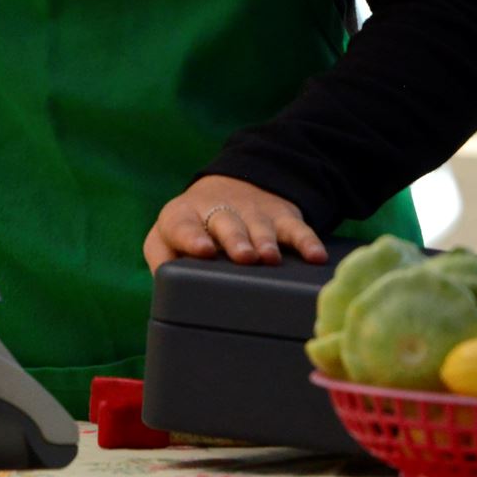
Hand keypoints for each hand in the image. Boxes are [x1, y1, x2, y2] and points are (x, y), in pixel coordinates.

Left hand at [145, 175, 328, 270]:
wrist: (229, 186)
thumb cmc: (193, 228)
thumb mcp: (166, 238)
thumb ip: (162, 259)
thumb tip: (164, 290)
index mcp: (183, 217)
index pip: (183, 225)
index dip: (192, 236)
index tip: (201, 249)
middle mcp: (218, 210)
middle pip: (226, 223)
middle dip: (236, 240)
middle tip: (243, 257)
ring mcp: (252, 212)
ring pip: (260, 225)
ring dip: (266, 240)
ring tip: (270, 258)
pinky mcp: (280, 215)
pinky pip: (295, 228)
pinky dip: (307, 241)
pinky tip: (315, 256)